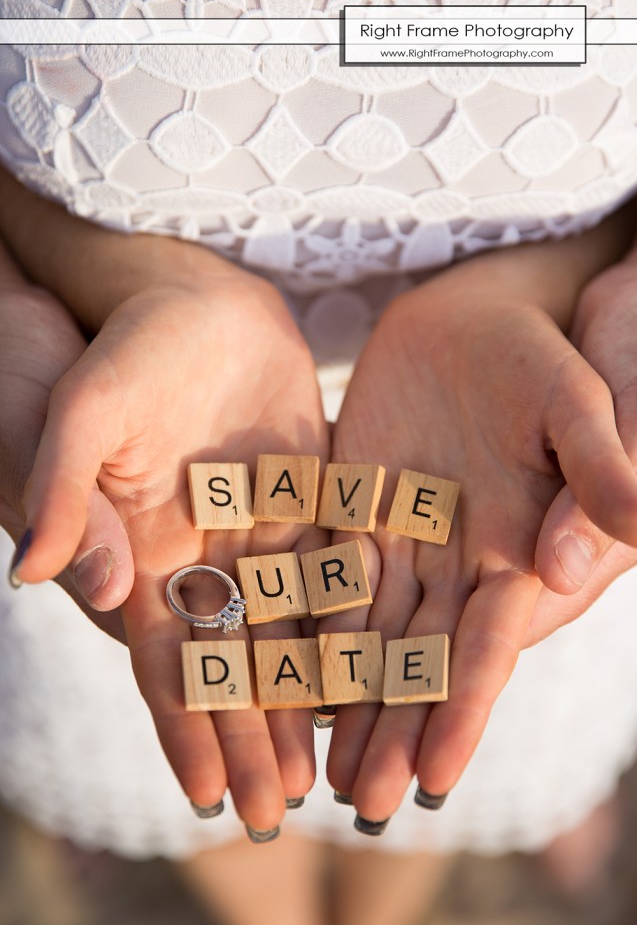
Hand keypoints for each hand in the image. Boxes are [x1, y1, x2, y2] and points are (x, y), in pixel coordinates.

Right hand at [14, 244, 329, 831]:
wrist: (179, 294)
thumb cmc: (112, 352)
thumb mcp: (75, 413)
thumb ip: (62, 491)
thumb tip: (51, 578)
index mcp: (137, 551)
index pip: (161, 655)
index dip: (182, 723)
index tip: (207, 793)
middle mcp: (197, 555)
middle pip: (228, 659)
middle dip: (250, 733)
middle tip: (279, 807)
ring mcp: (254, 528)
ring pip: (285, 625)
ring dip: (306, 692)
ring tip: (330, 766)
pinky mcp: (304, 494)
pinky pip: (331, 564)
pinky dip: (348, 616)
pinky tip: (377, 665)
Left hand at [323, 232, 636, 825]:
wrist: (476, 318)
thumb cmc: (542, 356)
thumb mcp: (576, 404)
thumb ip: (594, 470)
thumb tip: (594, 550)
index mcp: (518, 550)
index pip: (488, 646)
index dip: (462, 709)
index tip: (435, 778)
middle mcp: (459, 560)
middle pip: (421, 657)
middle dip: (394, 727)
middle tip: (359, 800)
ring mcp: (404, 537)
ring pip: (369, 630)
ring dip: (346, 696)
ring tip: (317, 769)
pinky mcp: (355, 507)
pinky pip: (325, 574)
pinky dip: (306, 625)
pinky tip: (281, 675)